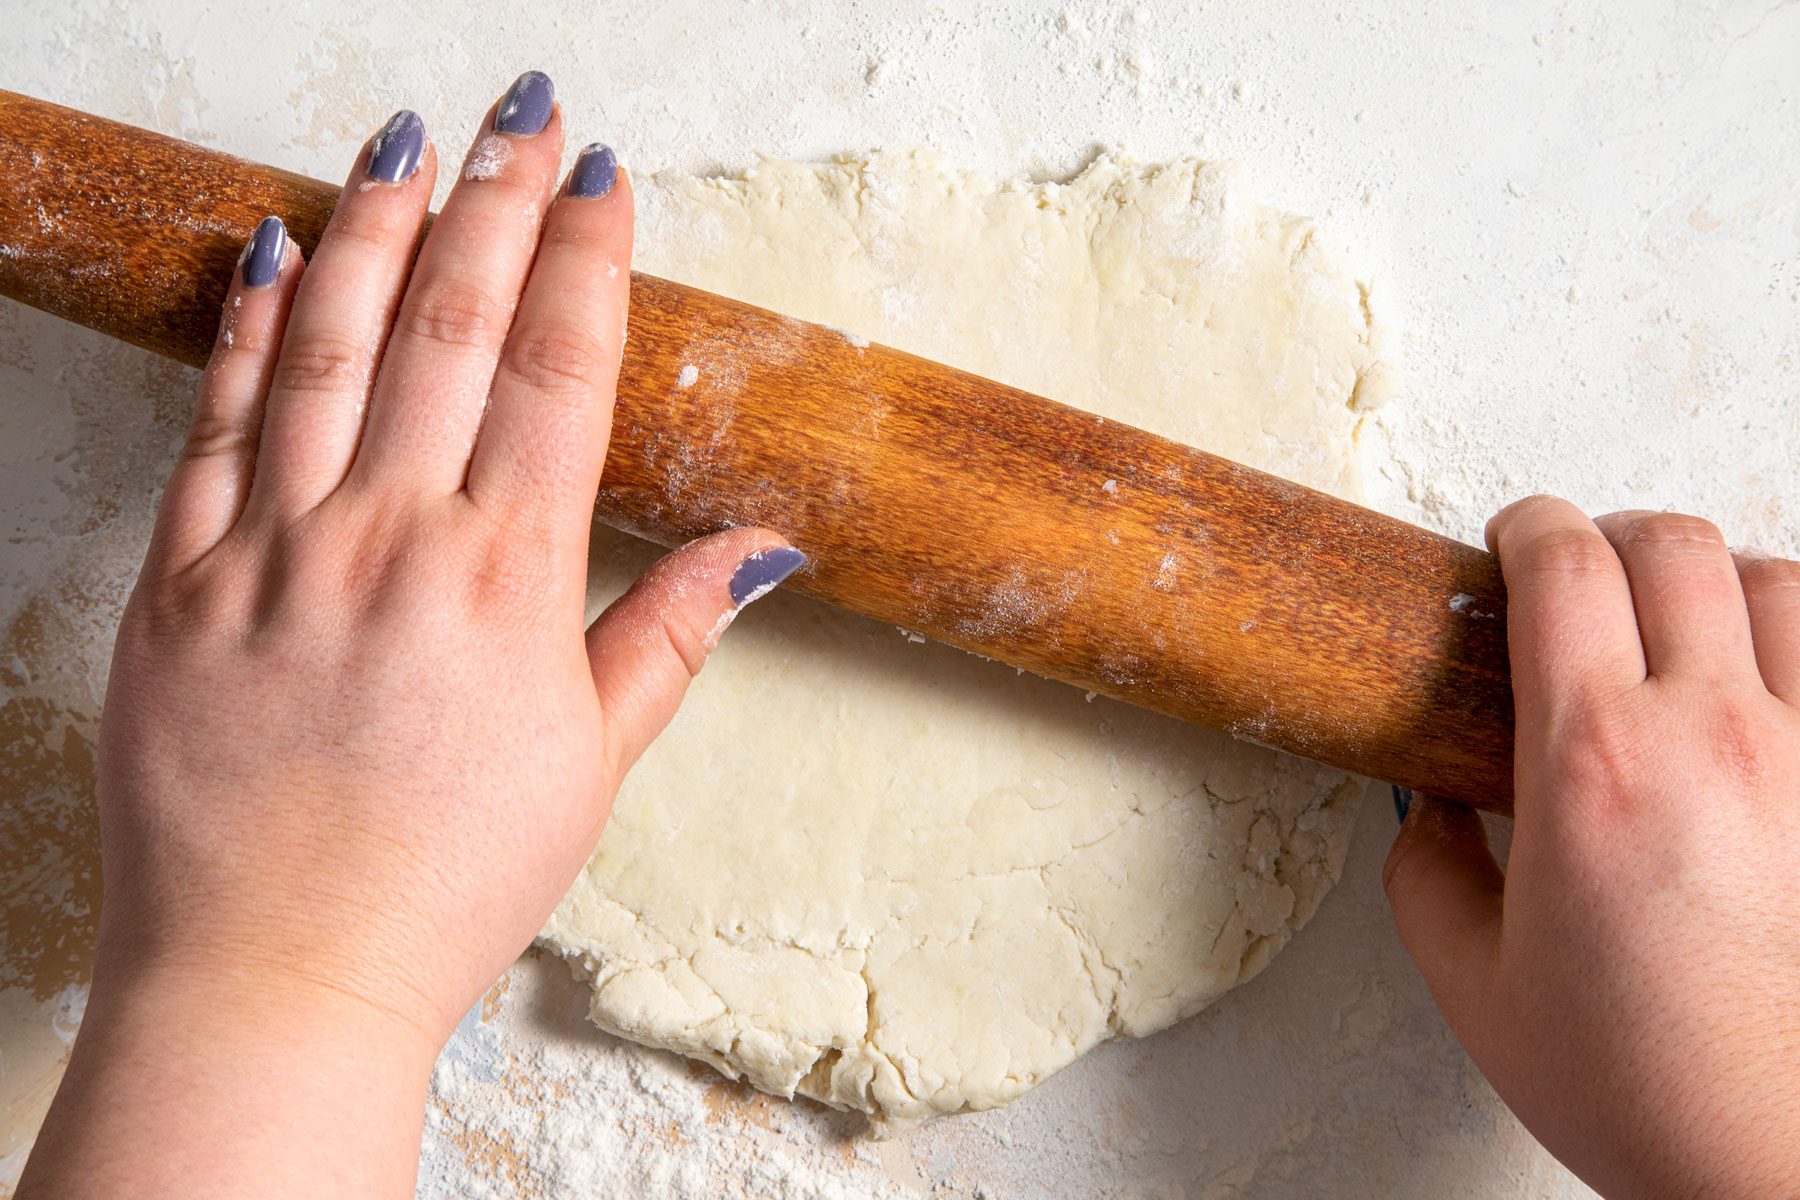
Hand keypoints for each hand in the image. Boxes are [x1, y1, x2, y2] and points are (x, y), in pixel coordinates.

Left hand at [21, 73, 800, 1197]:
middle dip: (491, 206)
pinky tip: (273, 249)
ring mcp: (273, 552)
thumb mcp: (590, 765)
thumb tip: (762, 550)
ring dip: (374, 229)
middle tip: (521, 119)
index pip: (556, 376)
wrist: (279, 973)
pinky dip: (246, 327)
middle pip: (448, 329)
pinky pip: (215, 423)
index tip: (603, 184)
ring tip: (406, 144)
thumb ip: (665, 634)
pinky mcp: (179, 583)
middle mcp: (390, 542)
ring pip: (328, 348)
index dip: (583, 265)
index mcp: (503, 582)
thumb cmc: (447, 880)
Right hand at [1385, 496, 1799, 1197]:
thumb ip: (1426, 872)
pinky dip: (1795, 632)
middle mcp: (1710, 735)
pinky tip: (1762, 671)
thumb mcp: (1473, 983)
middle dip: (1607, 537)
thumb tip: (1432, 811)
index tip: (1510, 541)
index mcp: (1592, 763)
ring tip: (1677, 617)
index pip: (1563, 566)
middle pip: (1670, 544)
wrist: (1772, 1160)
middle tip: (1577, 574)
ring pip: (1776, 579)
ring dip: (1713, 577)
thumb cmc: (1643, 1086)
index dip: (1526, 526)